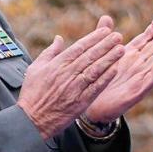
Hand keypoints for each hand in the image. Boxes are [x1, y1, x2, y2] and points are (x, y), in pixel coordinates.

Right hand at [16, 23, 124, 137]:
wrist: (31, 120)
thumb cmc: (32, 93)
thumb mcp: (35, 68)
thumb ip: (49, 52)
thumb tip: (59, 38)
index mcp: (57, 65)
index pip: (79, 47)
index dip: (94, 38)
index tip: (106, 31)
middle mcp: (67, 74)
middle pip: (90, 56)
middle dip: (106, 45)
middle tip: (118, 36)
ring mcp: (75, 88)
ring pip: (95, 70)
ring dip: (110, 59)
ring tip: (121, 49)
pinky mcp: (80, 102)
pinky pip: (96, 87)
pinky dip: (106, 78)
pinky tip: (115, 69)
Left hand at [82, 14, 152, 124]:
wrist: (94, 109)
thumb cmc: (101, 81)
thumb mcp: (103, 56)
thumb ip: (105, 36)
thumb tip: (106, 17)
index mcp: (131, 56)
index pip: (146, 39)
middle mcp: (139, 66)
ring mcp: (140, 78)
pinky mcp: (138, 91)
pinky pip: (151, 78)